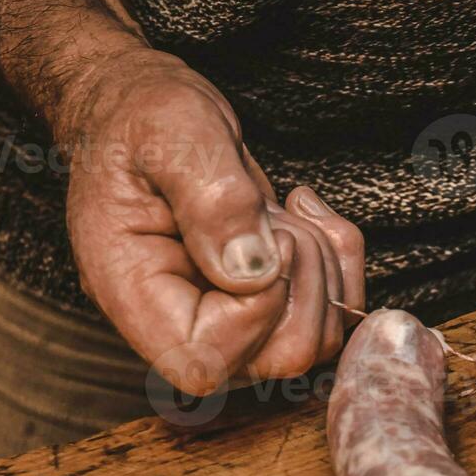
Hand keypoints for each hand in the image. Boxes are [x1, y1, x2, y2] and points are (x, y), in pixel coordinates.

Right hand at [60, 48, 363, 394]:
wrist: (144, 115)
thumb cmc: (143, 118)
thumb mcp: (171, 133)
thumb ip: (211, 199)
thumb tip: (254, 272)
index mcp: (134, 297)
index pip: (209, 361)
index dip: (260, 306)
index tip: (264, 230)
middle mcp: (182, 325)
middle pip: (280, 359)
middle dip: (305, 275)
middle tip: (273, 213)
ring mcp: (230, 323)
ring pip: (317, 339)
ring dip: (323, 262)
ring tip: (279, 209)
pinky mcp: (268, 306)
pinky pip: (335, 311)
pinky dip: (342, 257)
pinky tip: (302, 211)